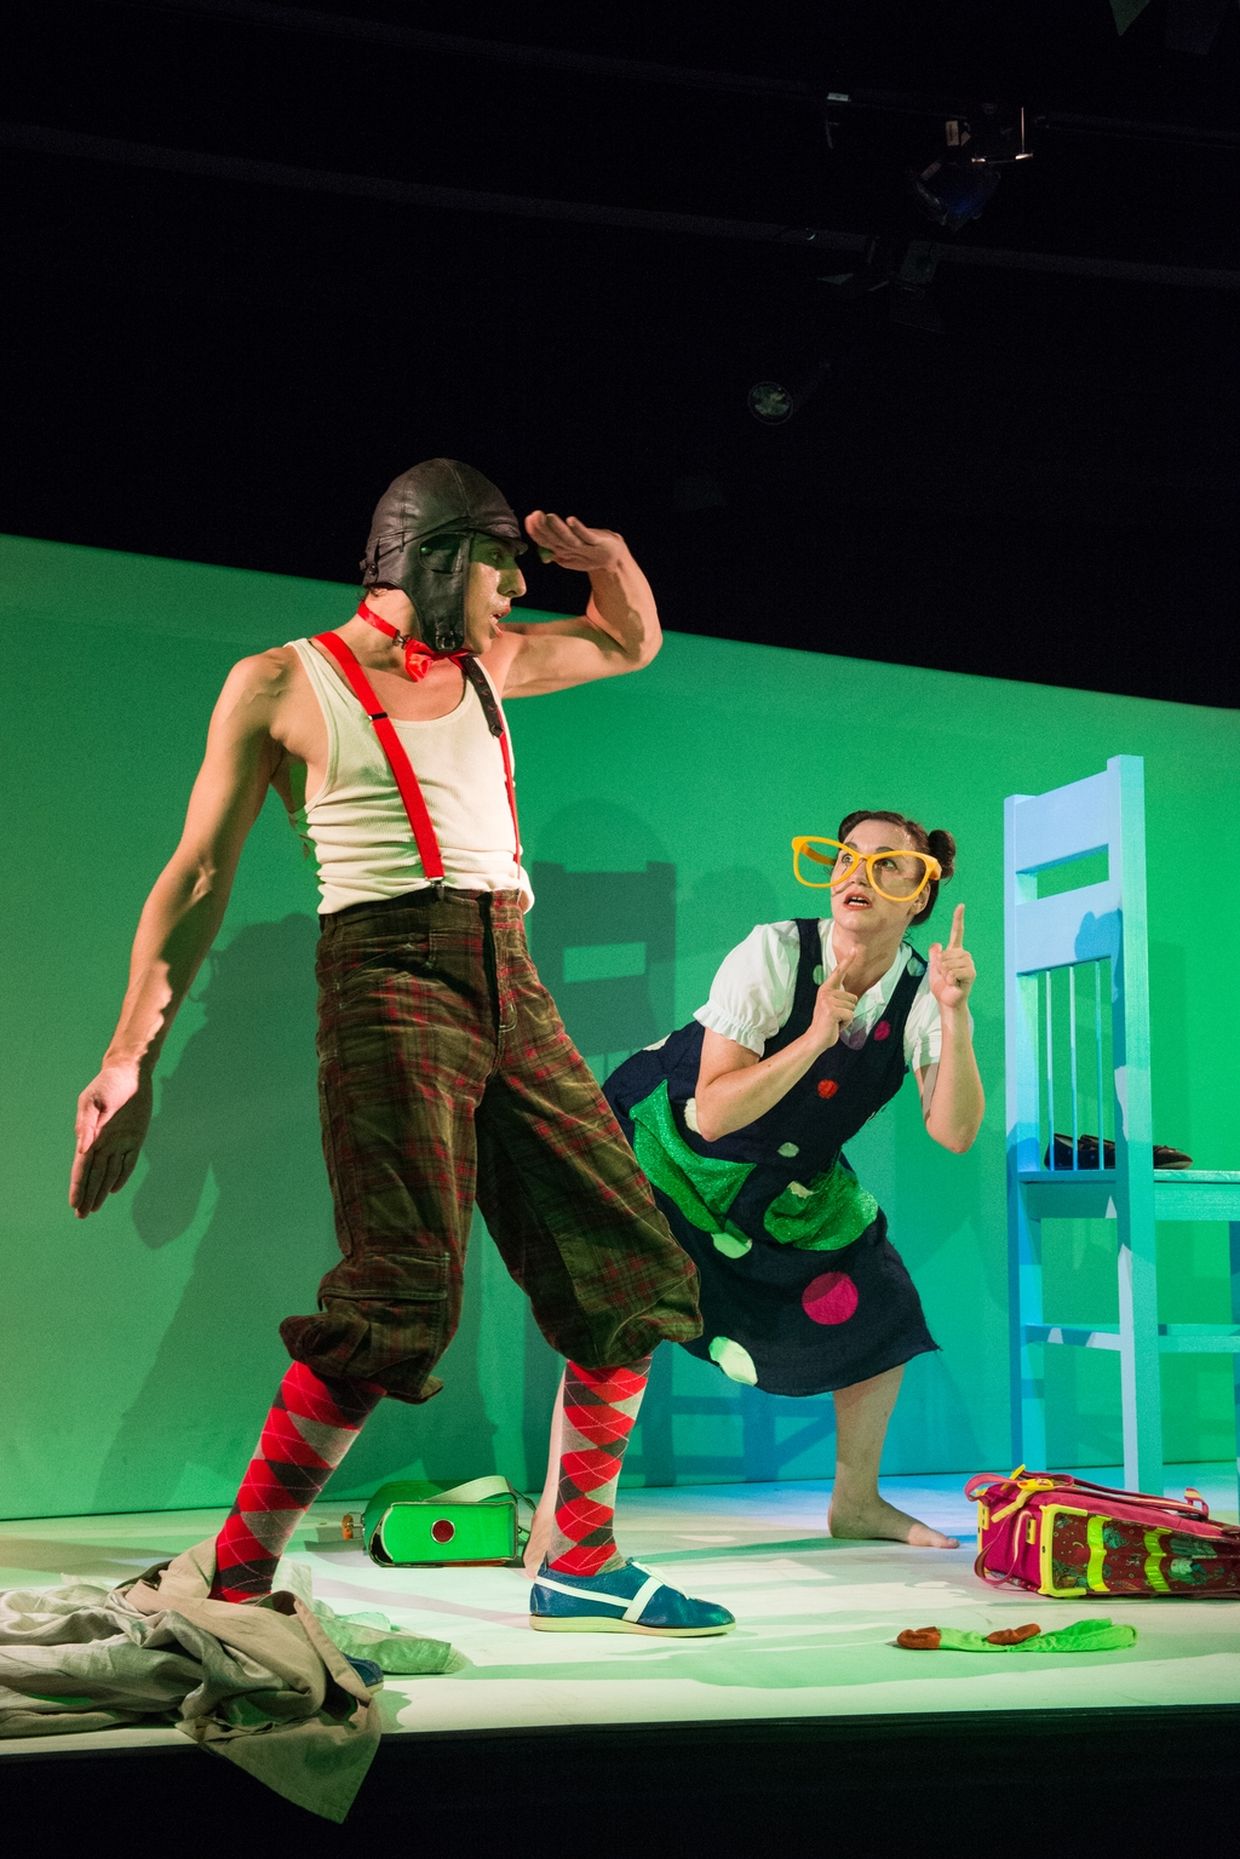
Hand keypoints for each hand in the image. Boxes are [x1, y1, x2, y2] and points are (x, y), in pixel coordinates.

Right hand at [69, 1063, 152, 1218]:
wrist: (129, 1072)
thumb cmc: (107, 1084)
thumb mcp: (93, 1101)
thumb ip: (87, 1125)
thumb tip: (83, 1150)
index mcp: (90, 1136)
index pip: (82, 1168)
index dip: (77, 1186)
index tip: (73, 1204)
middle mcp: (104, 1143)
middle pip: (94, 1176)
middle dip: (87, 1196)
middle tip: (81, 1216)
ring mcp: (120, 1142)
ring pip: (109, 1173)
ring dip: (101, 1191)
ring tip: (93, 1209)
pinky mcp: (135, 1138)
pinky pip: (128, 1162)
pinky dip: (121, 1176)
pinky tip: (113, 1190)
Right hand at [524, 511, 626, 573]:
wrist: (613, 558)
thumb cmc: (589, 551)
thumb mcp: (570, 550)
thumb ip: (556, 547)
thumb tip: (540, 543)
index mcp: (562, 552)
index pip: (545, 542)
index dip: (536, 532)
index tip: (528, 519)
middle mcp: (571, 551)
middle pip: (554, 540)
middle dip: (543, 528)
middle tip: (535, 515)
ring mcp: (584, 547)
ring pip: (568, 539)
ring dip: (558, 528)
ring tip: (550, 517)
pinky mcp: (597, 542)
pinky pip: (586, 536)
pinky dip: (579, 529)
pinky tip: (571, 520)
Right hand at [809, 960, 857, 1053]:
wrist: (816, 1038)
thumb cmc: (827, 1024)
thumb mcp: (833, 1007)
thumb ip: (840, 999)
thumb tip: (853, 997)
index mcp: (826, 989)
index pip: (839, 972)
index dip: (847, 960)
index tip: (855, 949)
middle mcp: (826, 992)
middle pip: (853, 998)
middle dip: (848, 1010)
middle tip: (835, 1017)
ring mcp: (828, 1001)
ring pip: (852, 1007)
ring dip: (847, 1018)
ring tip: (835, 1021)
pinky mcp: (832, 1011)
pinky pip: (850, 1016)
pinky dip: (846, 1024)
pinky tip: (836, 1025)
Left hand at [929, 904, 975, 1010]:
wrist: (946, 1001)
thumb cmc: (941, 986)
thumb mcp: (933, 968)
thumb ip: (934, 956)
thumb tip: (937, 945)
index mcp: (955, 952)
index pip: (957, 932)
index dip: (958, 919)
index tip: (961, 906)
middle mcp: (964, 956)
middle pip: (947, 953)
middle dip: (940, 965)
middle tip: (944, 975)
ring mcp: (969, 964)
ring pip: (949, 962)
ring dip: (944, 972)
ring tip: (949, 980)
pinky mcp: (971, 973)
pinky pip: (954, 971)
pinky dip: (949, 978)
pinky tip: (954, 983)